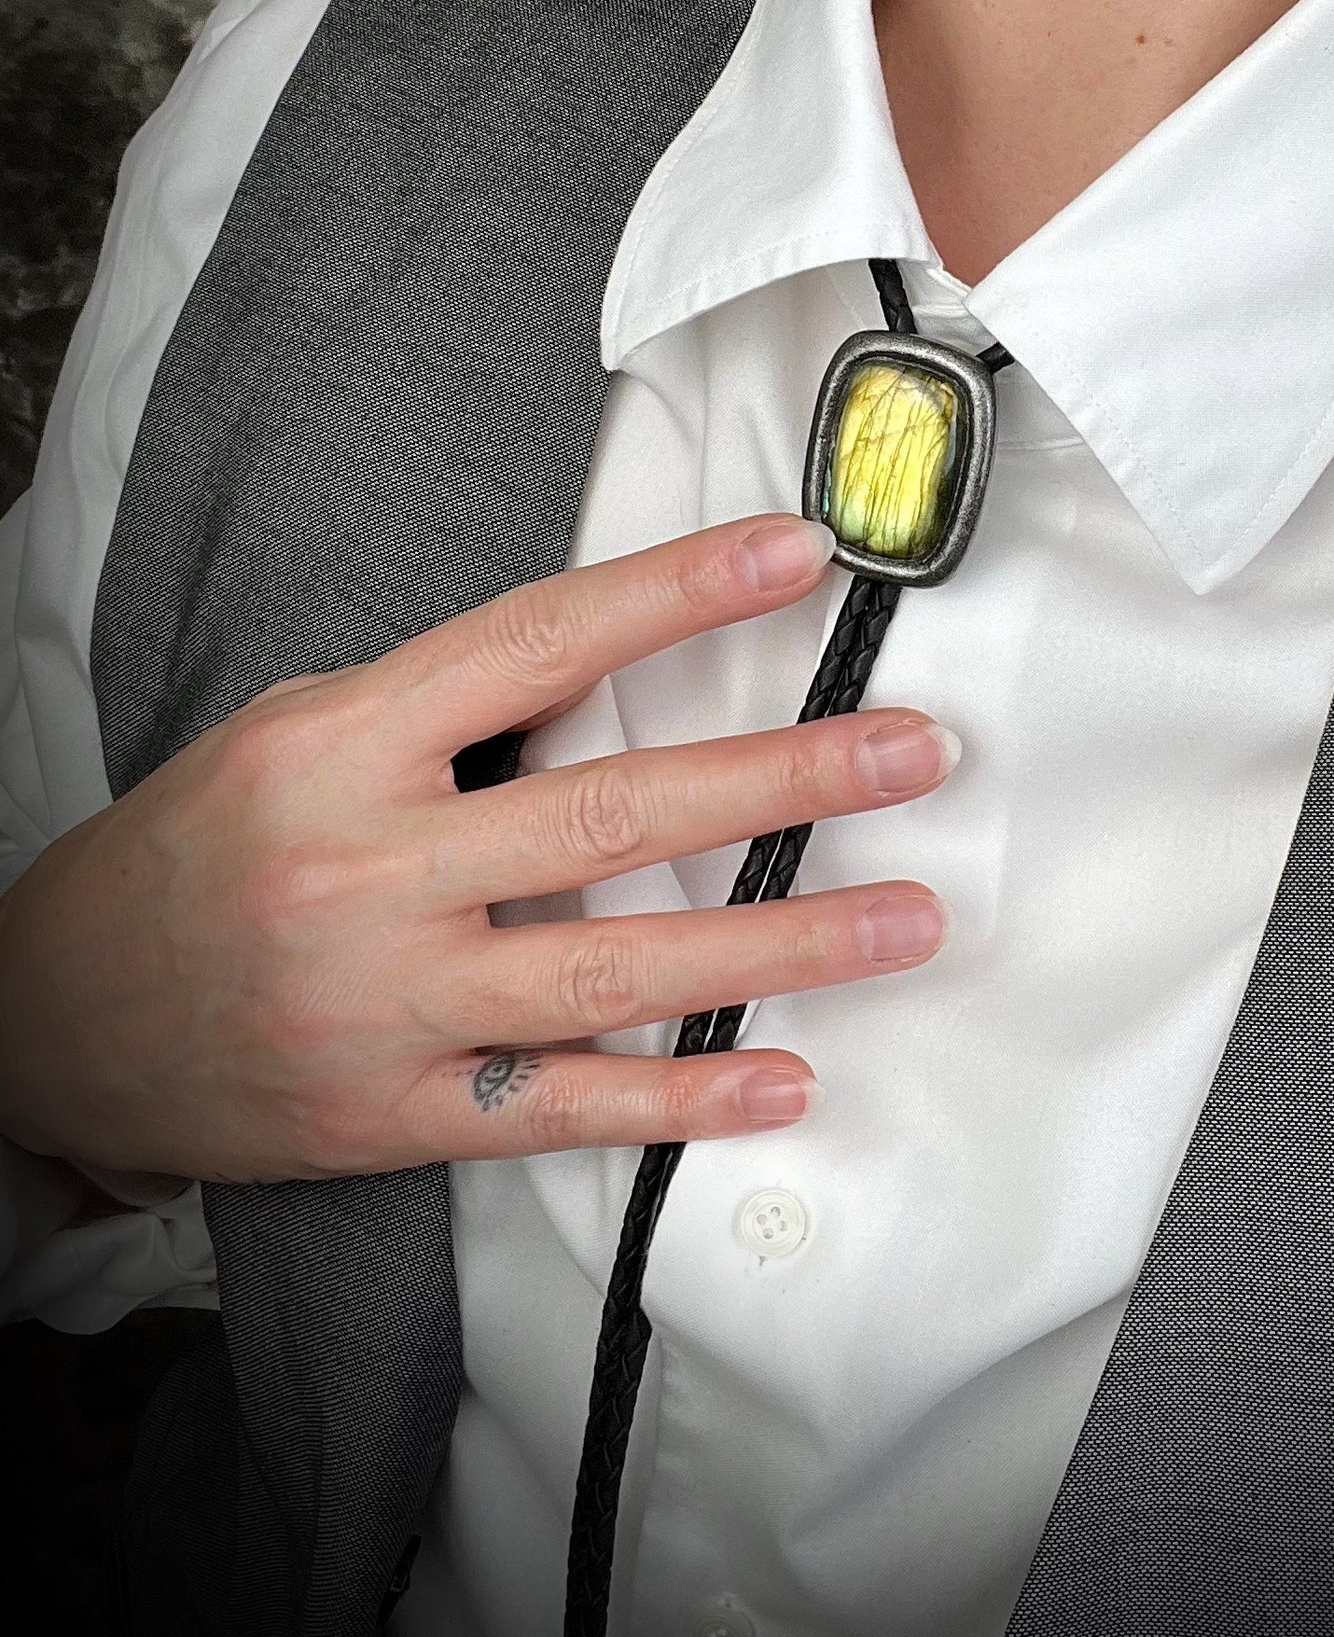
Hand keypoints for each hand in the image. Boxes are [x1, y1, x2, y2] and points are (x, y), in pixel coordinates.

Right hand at [0, 515, 954, 1182]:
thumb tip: (620, 668)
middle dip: (780, 778)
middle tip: (913, 750)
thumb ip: (445, 708)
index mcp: (341, 742)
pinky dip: (678, 1099)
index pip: (537, 644)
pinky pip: (557, 1107)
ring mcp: (382, 1002)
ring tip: (907, 916)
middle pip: (609, 812)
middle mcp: (367, 868)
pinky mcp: (389, 1115)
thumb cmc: (202, 851)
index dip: (675, 592)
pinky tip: (783, 1077)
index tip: (795, 554)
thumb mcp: (300, 734)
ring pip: (613, 968)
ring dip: (779, 944)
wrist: (52, 1019)